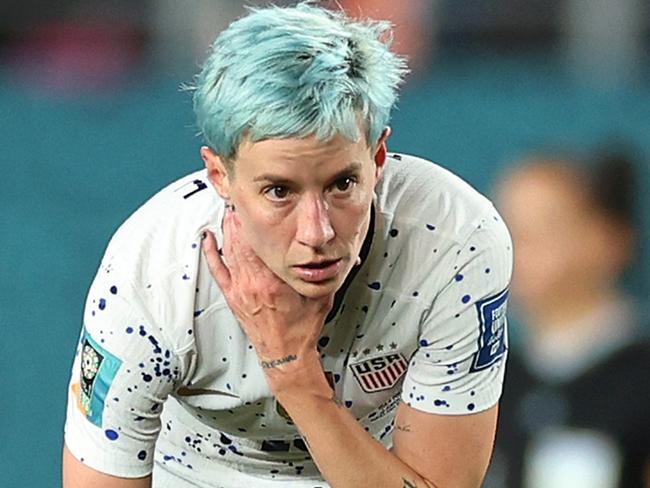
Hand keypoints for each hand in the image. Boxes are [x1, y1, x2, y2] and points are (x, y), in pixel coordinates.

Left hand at [202, 208, 333, 395]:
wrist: (285, 354)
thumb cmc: (301, 328)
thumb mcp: (320, 297)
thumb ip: (330, 274)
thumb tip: (348, 255)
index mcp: (273, 281)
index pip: (259, 241)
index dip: (254, 219)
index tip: (255, 202)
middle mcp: (252, 283)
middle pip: (240, 241)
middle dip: (239, 217)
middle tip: (239, 198)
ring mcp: (240, 289)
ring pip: (228, 251)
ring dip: (227, 229)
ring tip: (229, 210)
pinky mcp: (233, 297)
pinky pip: (218, 269)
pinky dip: (211, 252)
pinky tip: (208, 238)